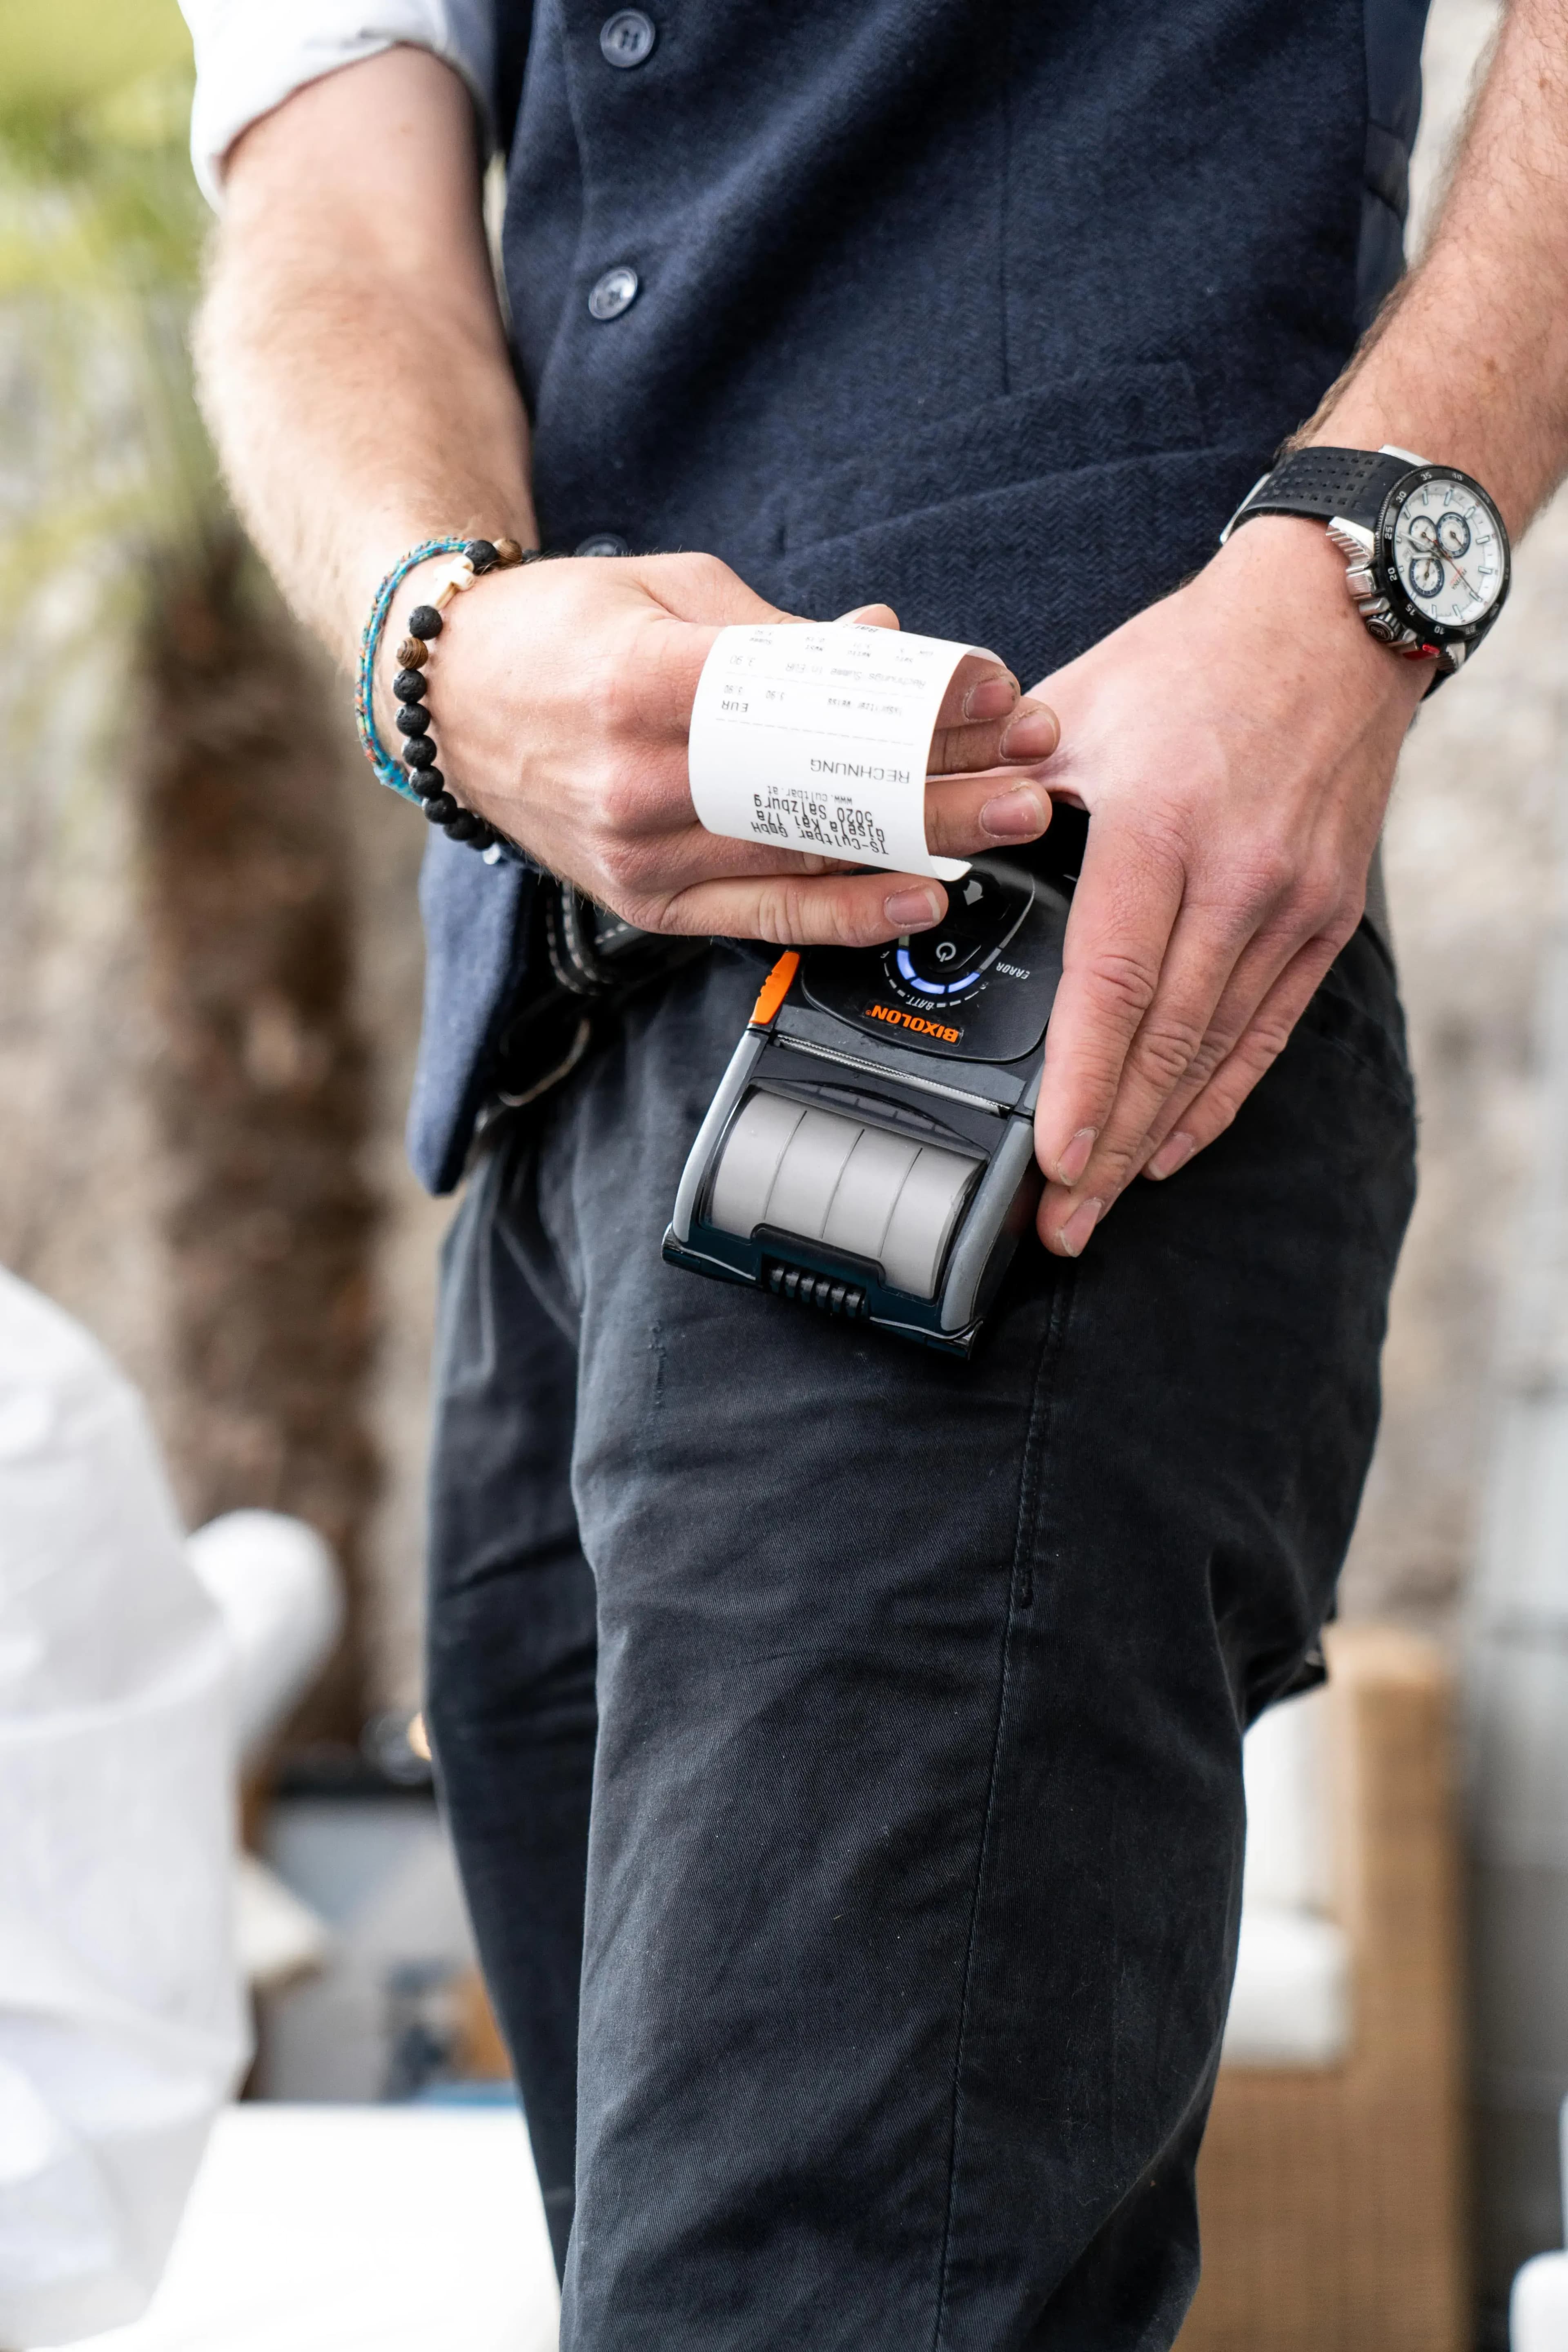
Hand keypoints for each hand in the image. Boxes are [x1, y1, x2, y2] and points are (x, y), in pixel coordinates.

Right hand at [383, 552, 1059, 943]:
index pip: (812, 701)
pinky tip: (912, 903)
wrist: (450, 699)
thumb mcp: (671, 591)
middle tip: (1029, 783)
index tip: (995, 697)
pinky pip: (758, 917)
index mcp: (646, 684)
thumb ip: (783, 632)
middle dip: (940, 790)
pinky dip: (842, 913)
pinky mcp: (644, 903)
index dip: (915, 706)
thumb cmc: (559, 631)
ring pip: (802, 860)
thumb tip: (887, 648)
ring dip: (914, 849)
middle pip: (822, 793)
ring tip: (997, 834)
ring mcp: (640, 856)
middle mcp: (640, 783)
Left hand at [1027, 515, 1428, 1256]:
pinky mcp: (1326, 916)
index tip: (1054, 1159)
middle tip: (1064, 1223)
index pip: (1114, 985)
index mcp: (1158, 827)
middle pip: (1166, 1043)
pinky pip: (1268, 1030)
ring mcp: (1291, 902)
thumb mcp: (1074, 711)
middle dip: (1110, 1147)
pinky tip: (1177, 1145)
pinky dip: (1220, 1096)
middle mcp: (1235, 876)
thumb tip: (924, 858)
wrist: (1327, 621)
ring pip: (1216, 1052)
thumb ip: (1001, 794)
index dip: (1083, 1085)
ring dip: (1158, 1139)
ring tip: (1104, 1203)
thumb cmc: (1190, 660)